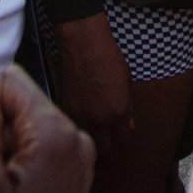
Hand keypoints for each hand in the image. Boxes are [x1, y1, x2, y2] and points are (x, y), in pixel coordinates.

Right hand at [0, 62, 95, 192]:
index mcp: (56, 129)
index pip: (8, 79)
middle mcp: (76, 135)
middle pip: (18, 105)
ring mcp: (80, 157)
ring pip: (26, 128)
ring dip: (2, 149)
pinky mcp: (76, 175)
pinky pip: (40, 148)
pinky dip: (18, 162)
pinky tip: (8, 192)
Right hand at [48, 14, 133, 151]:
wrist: (81, 41)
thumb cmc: (107, 56)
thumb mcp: (126, 81)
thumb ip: (128, 107)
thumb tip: (128, 126)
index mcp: (118, 112)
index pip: (122, 141)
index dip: (121, 138)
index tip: (118, 134)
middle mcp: (99, 119)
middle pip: (104, 150)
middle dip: (106, 146)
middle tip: (104, 137)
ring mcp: (79, 116)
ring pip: (85, 142)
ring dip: (89, 138)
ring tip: (90, 130)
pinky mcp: (63, 109)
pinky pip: (72, 127)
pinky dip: (75, 126)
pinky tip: (78, 118)